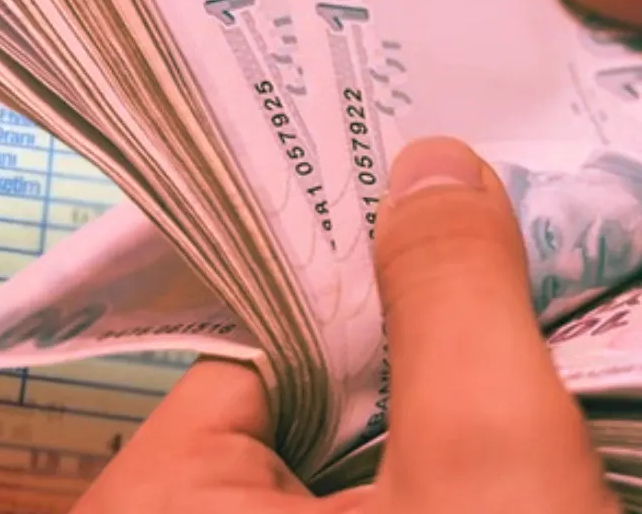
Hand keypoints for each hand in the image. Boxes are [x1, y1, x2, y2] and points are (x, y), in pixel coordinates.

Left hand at [69, 138, 618, 513]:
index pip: (250, 337)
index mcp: (156, 499)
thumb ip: (455, 306)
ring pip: (321, 456)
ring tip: (483, 390)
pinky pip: (336, 502)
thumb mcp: (490, 468)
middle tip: (474, 270)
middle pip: (287, 393)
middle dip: (389, 352)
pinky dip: (401, 483)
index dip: (348, 281)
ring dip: (408, 421)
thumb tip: (429, 167)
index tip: (418, 216)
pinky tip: (466, 466)